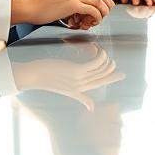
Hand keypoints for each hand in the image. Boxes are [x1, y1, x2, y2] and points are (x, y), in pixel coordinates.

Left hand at [11, 44, 125, 109]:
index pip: (98, 84)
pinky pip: (93, 64)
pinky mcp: (74, 71)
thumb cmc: (44, 78)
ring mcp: (77, 80)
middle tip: (116, 63)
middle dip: (111, 71)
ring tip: (106, 54)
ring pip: (99, 70)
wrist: (32, 76)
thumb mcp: (63, 88)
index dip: (111, 79)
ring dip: (105, 61)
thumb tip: (87, 104)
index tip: (121, 75)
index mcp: (77, 90)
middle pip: (101, 78)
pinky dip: (100, 57)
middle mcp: (79, 86)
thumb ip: (78, 95)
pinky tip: (100, 51)